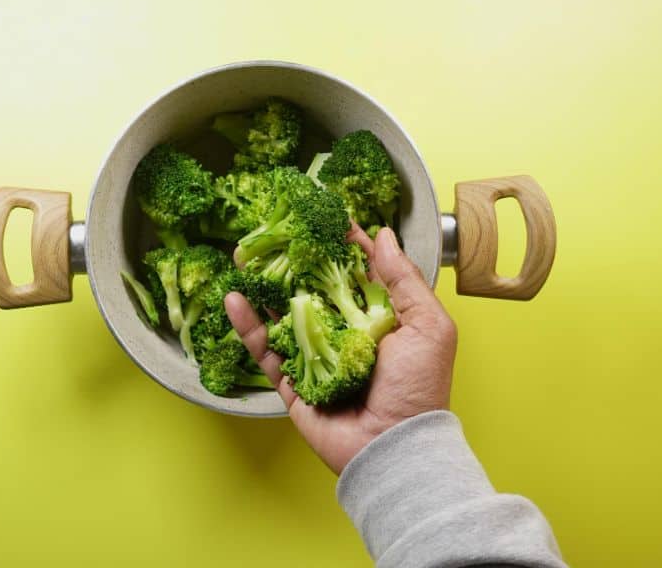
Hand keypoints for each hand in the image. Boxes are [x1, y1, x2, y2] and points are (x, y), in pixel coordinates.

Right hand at [224, 225, 456, 474]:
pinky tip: (235, 300)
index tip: (324, 216)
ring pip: (284, 314)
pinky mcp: (294, 382)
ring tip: (242, 259)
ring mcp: (317, 357)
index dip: (341, 244)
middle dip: (293, 261)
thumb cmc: (418, 387)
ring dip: (263, 287)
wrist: (395, 447)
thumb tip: (383, 236)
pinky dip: (249, 326)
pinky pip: (267, 350)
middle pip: (314, 288)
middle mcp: (346, 333)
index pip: (356, 272)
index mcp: (380, 318)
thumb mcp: (427, 325)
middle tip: (272, 232)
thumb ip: (404, 280)